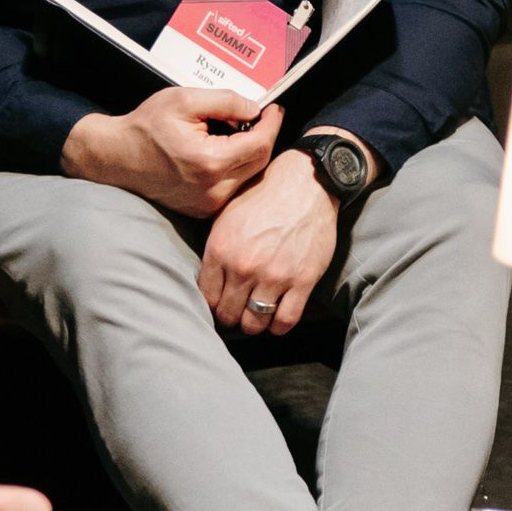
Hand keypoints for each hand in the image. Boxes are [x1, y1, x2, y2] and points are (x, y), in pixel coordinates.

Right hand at [65, 84, 273, 218]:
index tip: (274, 108)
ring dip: (252, 152)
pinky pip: (234, 186)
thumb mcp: (184, 100)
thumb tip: (256, 109)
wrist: (116, 157)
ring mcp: (208, 205)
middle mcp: (213, 190)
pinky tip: (227, 150)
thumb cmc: (146, 126)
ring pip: (249, 176)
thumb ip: (226, 101)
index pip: (260, 145)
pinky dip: (238, 167)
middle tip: (262, 116)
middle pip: (260, 163)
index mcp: (209, 163)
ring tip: (241, 131)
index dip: (272, 123)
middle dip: (264, 136)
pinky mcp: (203, 210)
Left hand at [199, 153, 340, 339]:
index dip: (212, 304)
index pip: (206, 297)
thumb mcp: (225, 216)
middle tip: (237, 312)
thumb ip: (215, 249)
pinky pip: (286, 320)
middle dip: (230, 316)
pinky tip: (276, 320)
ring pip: (255, 322)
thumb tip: (206, 279)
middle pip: (228, 314)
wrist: (305, 184)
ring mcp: (274, 276)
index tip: (220, 303)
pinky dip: (278, 326)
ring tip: (255, 318)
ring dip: (253, 325)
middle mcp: (243, 267)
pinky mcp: (302, 281)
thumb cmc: (263, 196)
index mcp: (220, 250)